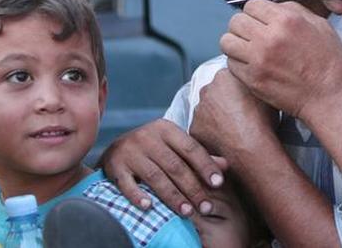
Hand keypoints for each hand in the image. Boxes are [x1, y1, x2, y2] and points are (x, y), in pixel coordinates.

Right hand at [99, 119, 226, 215]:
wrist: (115, 148)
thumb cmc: (154, 150)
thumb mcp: (175, 147)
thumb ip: (198, 157)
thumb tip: (226, 166)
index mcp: (166, 129)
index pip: (190, 148)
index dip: (205, 166)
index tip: (218, 184)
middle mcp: (147, 137)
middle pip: (175, 166)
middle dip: (193, 188)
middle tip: (205, 207)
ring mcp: (130, 151)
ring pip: (155, 177)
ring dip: (173, 196)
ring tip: (187, 212)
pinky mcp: (115, 166)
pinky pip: (127, 183)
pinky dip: (137, 195)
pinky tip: (149, 207)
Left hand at [190, 69, 278, 157]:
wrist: (251, 146)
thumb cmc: (260, 121)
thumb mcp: (264, 93)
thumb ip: (252, 84)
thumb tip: (252, 85)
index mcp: (223, 77)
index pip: (227, 78)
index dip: (236, 90)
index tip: (242, 100)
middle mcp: (207, 90)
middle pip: (214, 93)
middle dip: (223, 102)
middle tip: (237, 115)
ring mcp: (198, 110)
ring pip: (206, 112)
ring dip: (215, 118)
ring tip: (232, 130)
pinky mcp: (194, 129)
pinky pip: (202, 129)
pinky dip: (210, 133)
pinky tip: (224, 139)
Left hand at [220, 0, 341, 119]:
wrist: (329, 97)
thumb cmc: (329, 62)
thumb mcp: (320, 26)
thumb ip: (293, 10)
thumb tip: (273, 6)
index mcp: (287, 21)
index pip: (252, 5)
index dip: (255, 12)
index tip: (260, 19)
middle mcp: (269, 38)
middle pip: (236, 21)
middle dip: (243, 26)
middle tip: (252, 34)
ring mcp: (258, 60)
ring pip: (227, 41)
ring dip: (236, 43)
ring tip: (247, 48)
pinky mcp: (252, 79)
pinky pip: (230, 63)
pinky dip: (238, 62)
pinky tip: (251, 64)